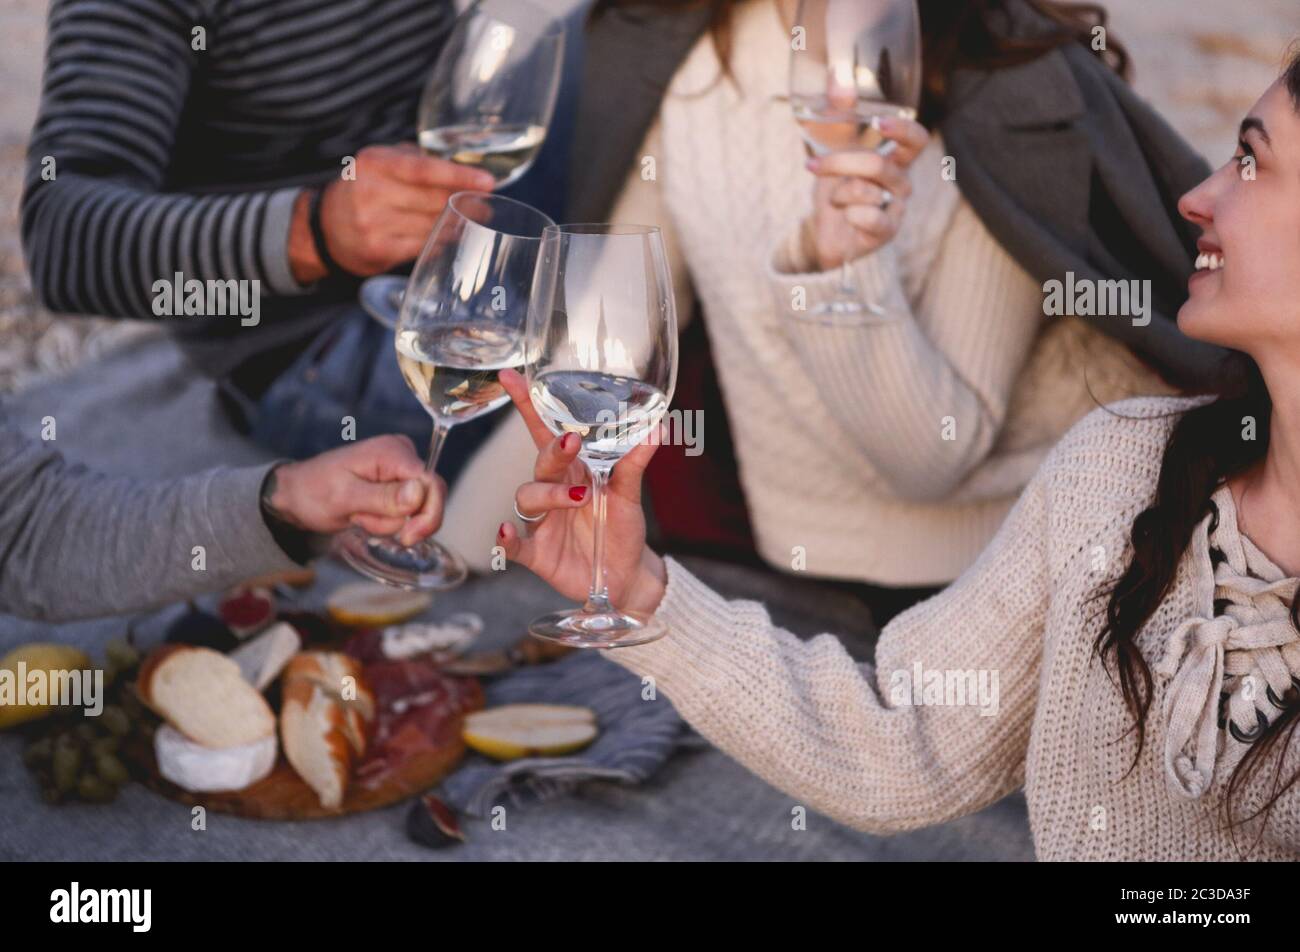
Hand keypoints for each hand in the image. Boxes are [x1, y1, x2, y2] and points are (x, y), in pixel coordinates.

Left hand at [265, 435, 443, 545]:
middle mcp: (402, 455)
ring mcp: (400, 470)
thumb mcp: (345, 497)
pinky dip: (385, 521)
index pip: (432, 483)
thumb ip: (384, 496)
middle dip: (400, 520)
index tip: (408, 538)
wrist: (297, 495)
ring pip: (416, 510)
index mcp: (392, 451)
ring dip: (386, 522)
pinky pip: (406, 511)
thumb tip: (419, 493)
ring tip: (357, 514)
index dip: (427, 514)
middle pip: (429, 498)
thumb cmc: (314, 492)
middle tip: (364, 520)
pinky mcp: (396, 484)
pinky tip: (363, 514)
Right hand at [289, 144, 494, 282]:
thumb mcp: (380, 163)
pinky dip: (440, 240)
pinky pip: (422, 246)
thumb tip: (462, 165)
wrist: (323, 227)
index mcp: (373, 163)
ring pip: (430, 225)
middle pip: (432, 200)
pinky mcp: (378, 251)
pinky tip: (452, 236)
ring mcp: (373, 225)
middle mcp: (370, 193)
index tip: (487, 181)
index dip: (458, 176)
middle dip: (465, 202)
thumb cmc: (363, 188)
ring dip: (456, 223)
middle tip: (486, 204)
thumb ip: (415, 159)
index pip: (423, 169)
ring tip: (473, 219)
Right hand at [494, 370, 667, 615]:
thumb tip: (659, 426)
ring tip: (579, 497)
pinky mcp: (537, 552)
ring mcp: (542, 521)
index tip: (511, 377)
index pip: (544, 432)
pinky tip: (505, 530)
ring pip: (529, 497)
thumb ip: (635, 462)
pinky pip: (515, 543)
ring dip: (550, 495)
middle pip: (541, 463)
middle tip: (571, 443)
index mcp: (572, 470)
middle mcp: (551, 490)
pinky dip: (507, 537)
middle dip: (552, 452)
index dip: (526, 405)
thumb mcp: (629, 494)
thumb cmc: (621, 528)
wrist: (625, 576)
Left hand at [803, 114, 928, 269]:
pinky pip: (870, 218)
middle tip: (813, 165)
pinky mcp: (886, 232)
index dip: (903, 129)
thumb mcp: (834, 149)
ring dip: (838, 195)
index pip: (916, 140)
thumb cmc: (836, 187)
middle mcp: (902, 183)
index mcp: (895, 159)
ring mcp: (896, 208)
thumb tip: (840, 84)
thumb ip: (838, 116)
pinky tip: (847, 217)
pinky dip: (850, 215)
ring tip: (836, 202)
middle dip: (839, 163)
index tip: (879, 122)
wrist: (823, 233)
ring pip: (865, 192)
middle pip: (878, 165)